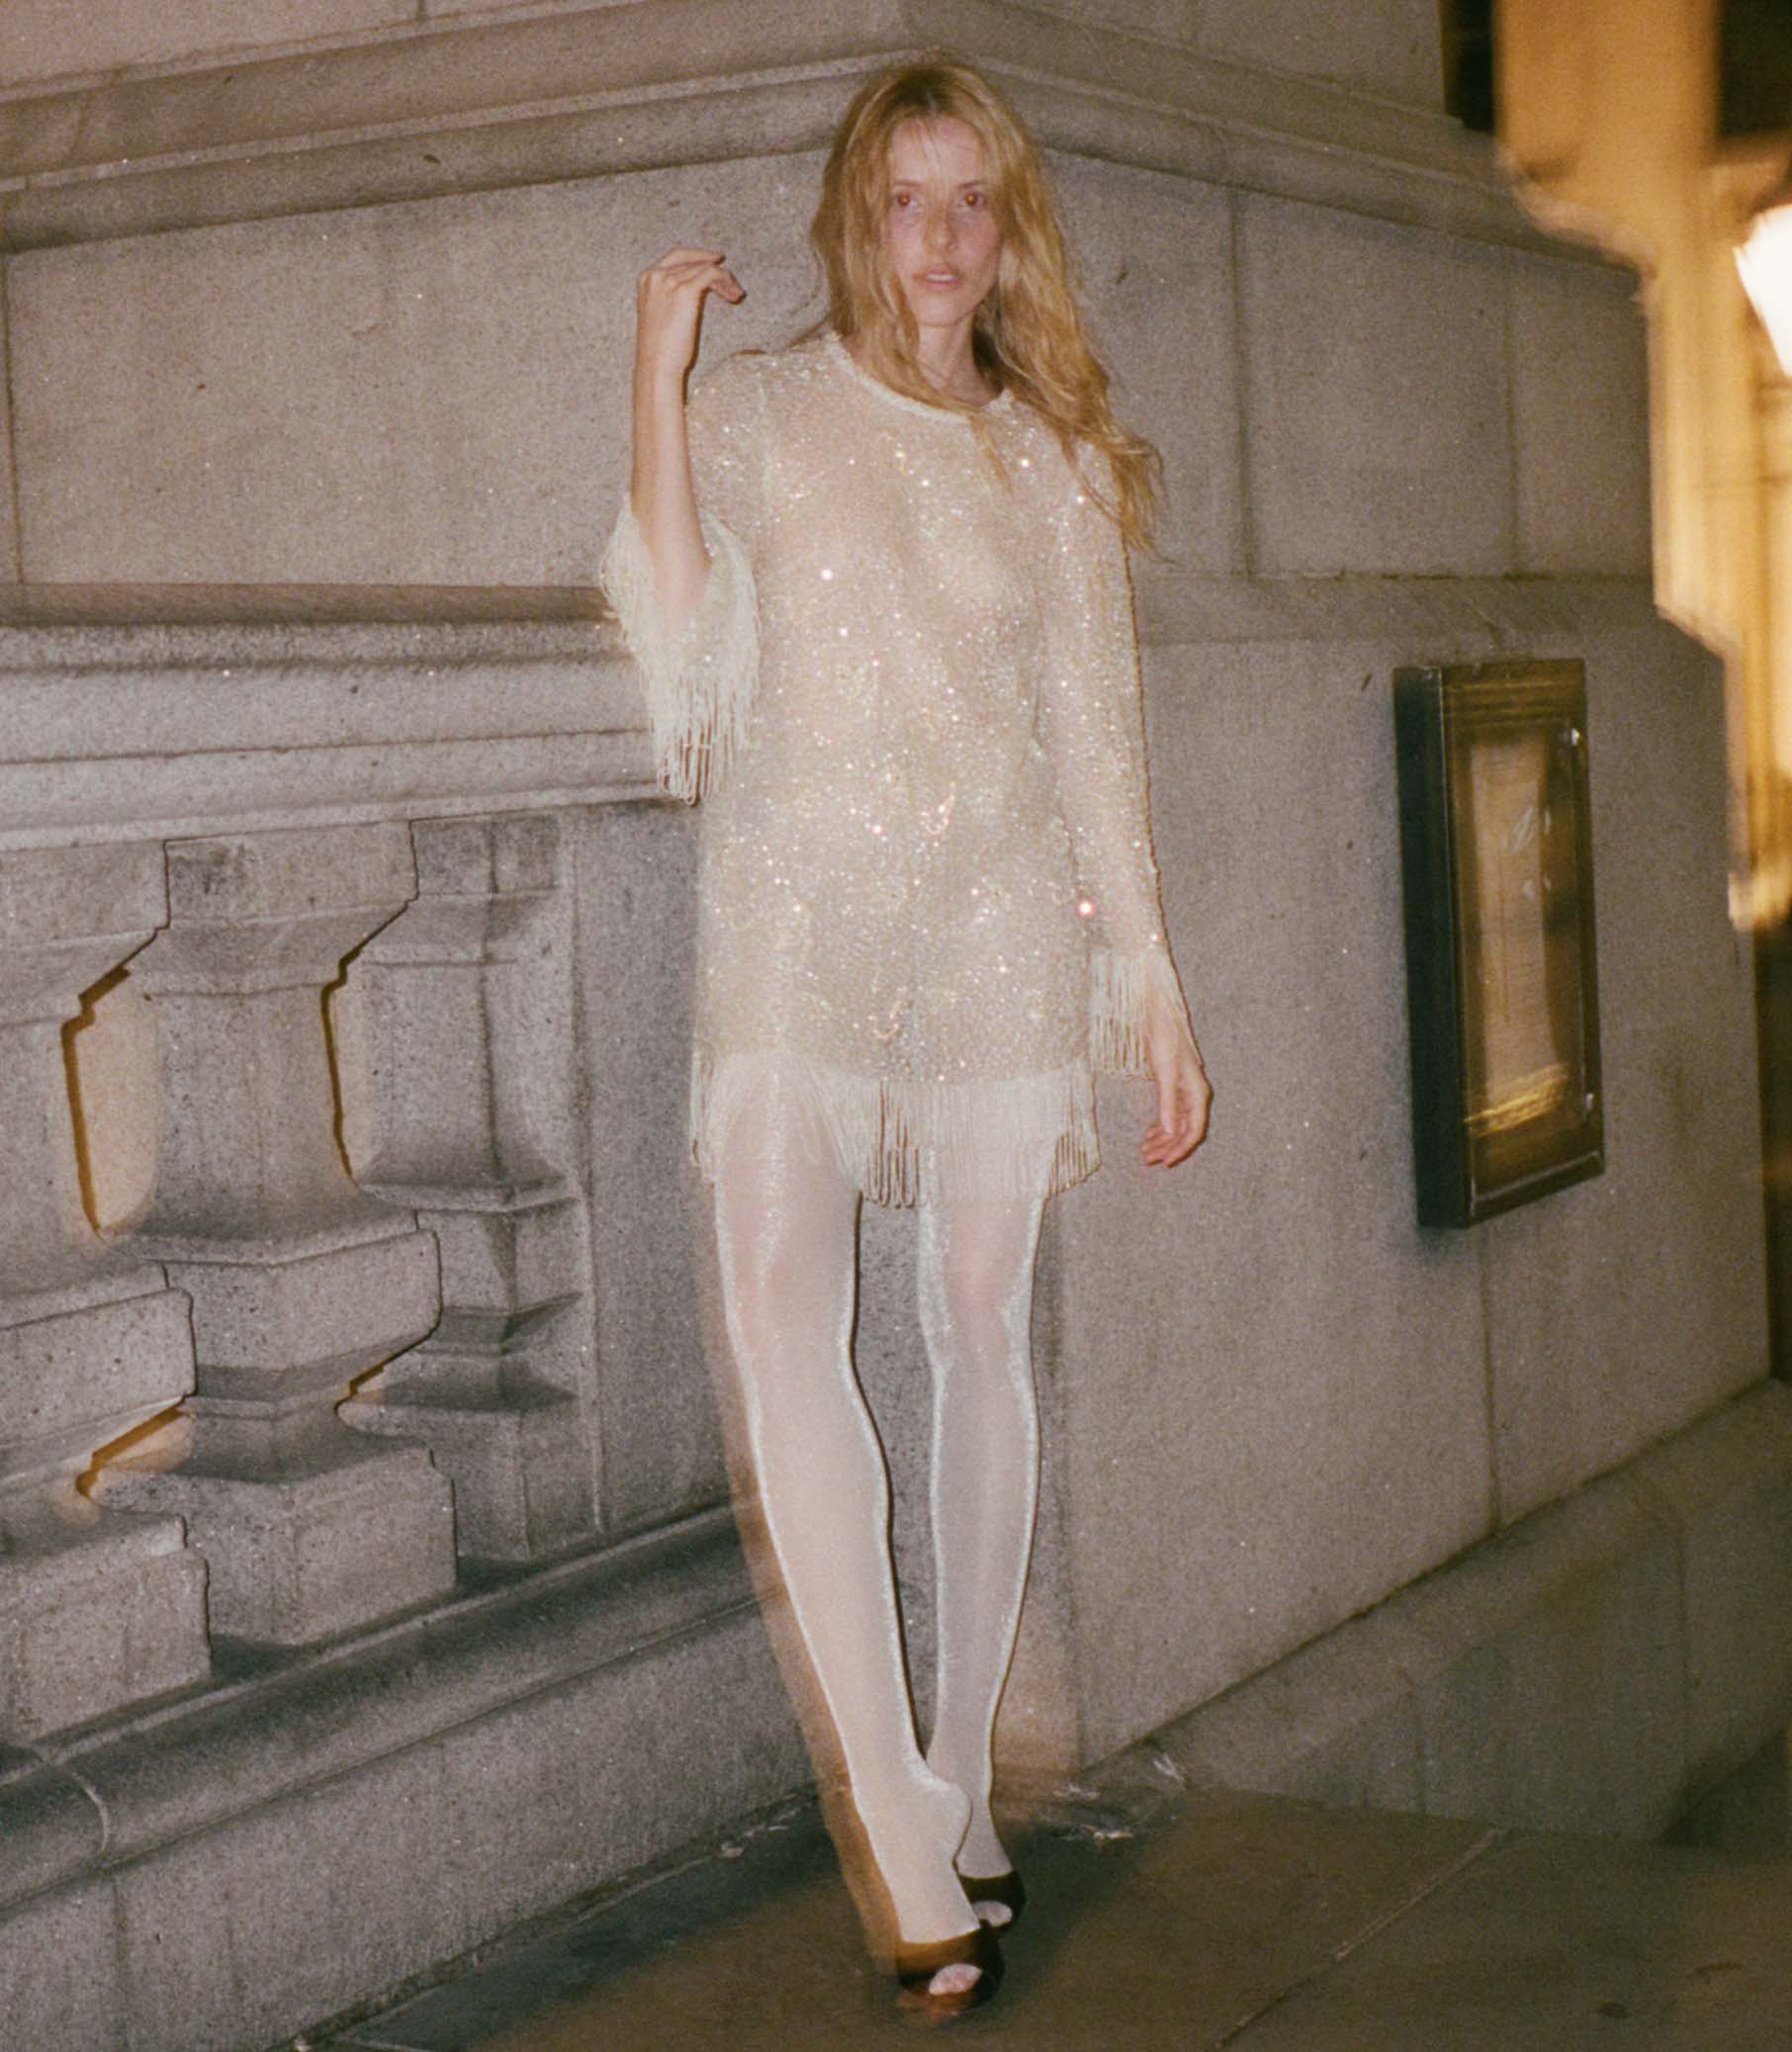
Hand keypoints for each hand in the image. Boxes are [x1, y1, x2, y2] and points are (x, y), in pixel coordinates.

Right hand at [634, 246, 744, 397]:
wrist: (656, 365)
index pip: (676, 257)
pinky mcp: (685, 290)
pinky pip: (711, 274)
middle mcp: (655, 275)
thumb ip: (672, 297)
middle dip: (714, 269)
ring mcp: (669, 281)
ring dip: (724, 279)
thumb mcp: (662, 315)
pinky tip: (733, 296)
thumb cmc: (659, 350)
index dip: (698, 256)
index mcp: (646, 279)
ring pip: (704, 268)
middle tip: (732, 282)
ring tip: (735, 295)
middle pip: (692, 261)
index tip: (716, 260)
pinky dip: (725, 281)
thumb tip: (696, 291)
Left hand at [1141, 1005, 1210, 1168]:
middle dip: (1167, 1147)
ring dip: (1161, 1139)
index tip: (1165, 1162)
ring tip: (1143, 1151)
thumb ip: (1167, 1102)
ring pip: (1174, 1124)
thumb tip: (1168, 1131)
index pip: (1194, 1130)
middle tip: (1146, 1159)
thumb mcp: (1165, 1073)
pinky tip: (1147, 1136)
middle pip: (1183, 1130)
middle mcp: (1193, 1095)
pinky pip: (1167, 1114)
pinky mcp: (1170, 1087)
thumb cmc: (1166, 1040)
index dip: (1181, 1148)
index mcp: (1197, 1093)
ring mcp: (1182, 1092)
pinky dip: (1158, 1126)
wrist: (1159, 1017)